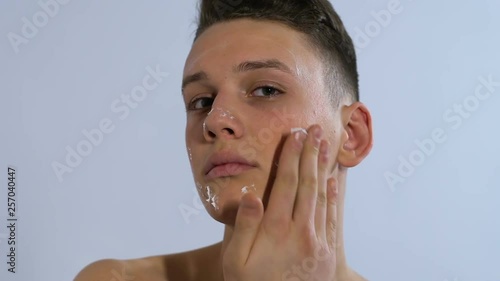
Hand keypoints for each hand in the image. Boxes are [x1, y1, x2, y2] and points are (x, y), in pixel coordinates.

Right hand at [222, 125, 337, 280]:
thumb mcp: (234, 261)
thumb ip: (242, 228)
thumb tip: (251, 195)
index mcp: (275, 229)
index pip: (287, 183)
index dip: (292, 156)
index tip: (296, 135)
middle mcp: (300, 230)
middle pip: (307, 183)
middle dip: (311, 153)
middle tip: (315, 129)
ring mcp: (317, 241)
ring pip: (322, 196)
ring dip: (324, 169)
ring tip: (326, 146)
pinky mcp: (327, 252)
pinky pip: (331, 217)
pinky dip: (332, 196)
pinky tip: (332, 181)